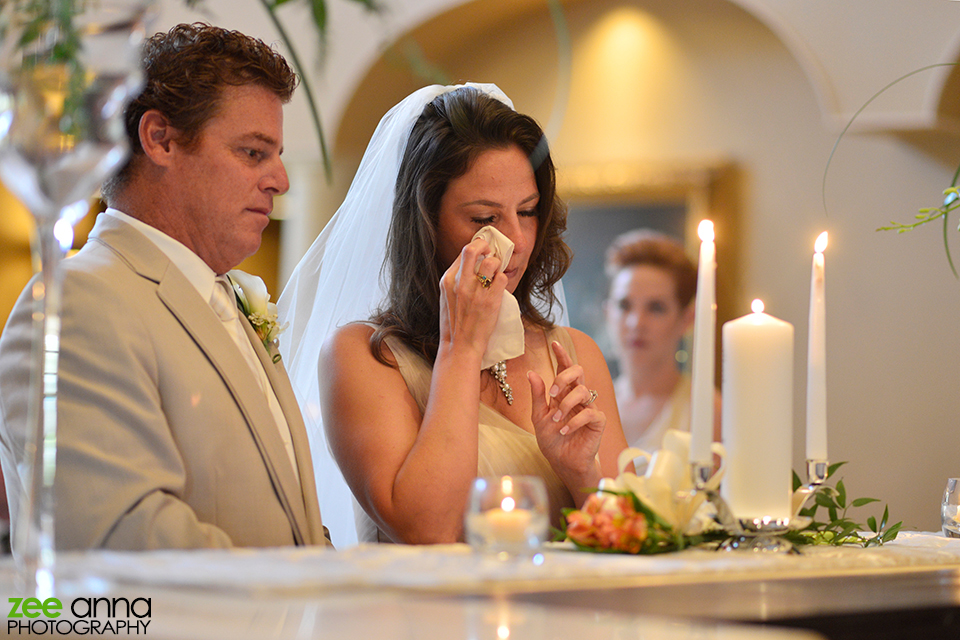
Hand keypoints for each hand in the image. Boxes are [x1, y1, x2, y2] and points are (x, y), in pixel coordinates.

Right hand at [437, 237, 505, 357]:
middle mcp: (460, 282)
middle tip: (491, 252)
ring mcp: (476, 291)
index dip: (476, 248)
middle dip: (485, 246)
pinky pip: (502, 278)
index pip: (463, 252)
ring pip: (491, 261)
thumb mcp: (447, 298)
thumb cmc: (455, 325)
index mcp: (447, 280)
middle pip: (473, 249)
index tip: (483, 252)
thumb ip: (456, 281)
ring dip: (497, 264)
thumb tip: (471, 265)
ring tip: (496, 273)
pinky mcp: (490, 300)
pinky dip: (503, 280)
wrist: (460, 347)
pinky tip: (499, 287)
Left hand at [527, 341, 604, 485]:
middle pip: (578, 372)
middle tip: (553, 392)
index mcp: (564, 393)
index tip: (553, 343)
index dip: (561, 355)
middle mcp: (578, 397)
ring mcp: (589, 408)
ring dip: (566, 405)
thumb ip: (538, 395)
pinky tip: (564, 430)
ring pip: (583, 391)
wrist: (563, 462)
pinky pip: (589, 413)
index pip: (565, 369)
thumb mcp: (539, 417)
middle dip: (564, 376)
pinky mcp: (597, 422)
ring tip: (556, 420)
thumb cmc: (552, 440)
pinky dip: (574, 421)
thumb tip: (532, 373)